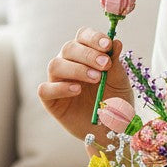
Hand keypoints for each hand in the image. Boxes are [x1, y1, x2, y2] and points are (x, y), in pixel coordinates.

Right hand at [38, 27, 132, 142]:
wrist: (112, 130)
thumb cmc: (115, 102)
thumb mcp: (120, 83)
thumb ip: (116, 64)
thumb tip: (116, 42)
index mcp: (86, 54)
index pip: (83, 36)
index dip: (93, 38)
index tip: (107, 45)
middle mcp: (69, 64)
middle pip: (69, 48)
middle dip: (88, 54)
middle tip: (105, 64)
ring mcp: (58, 81)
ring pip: (55, 65)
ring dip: (76, 69)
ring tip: (96, 79)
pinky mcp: (51, 100)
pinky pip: (45, 89)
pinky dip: (60, 88)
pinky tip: (77, 90)